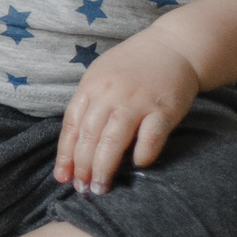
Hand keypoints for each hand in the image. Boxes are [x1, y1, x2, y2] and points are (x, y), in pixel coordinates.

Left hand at [54, 32, 200, 194]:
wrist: (174, 47)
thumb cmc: (133, 66)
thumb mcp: (101, 76)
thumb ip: (88, 104)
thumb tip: (73, 145)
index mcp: (92, 85)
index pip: (71, 124)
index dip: (65, 154)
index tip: (62, 176)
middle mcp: (112, 94)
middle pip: (89, 136)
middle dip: (82, 166)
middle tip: (83, 189)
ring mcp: (138, 102)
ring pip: (113, 140)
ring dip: (104, 167)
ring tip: (100, 188)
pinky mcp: (164, 110)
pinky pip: (150, 138)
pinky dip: (142, 155)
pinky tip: (137, 166)